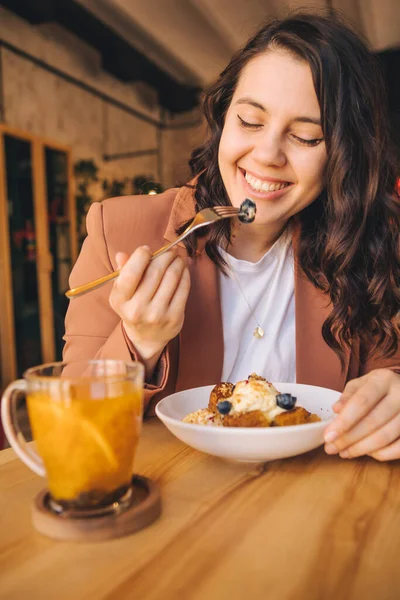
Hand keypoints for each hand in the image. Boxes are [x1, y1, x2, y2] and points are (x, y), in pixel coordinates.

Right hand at [109, 246, 189, 370]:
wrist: (146, 337)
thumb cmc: (134, 307)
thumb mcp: (122, 293)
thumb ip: (122, 272)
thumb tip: (121, 255)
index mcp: (120, 300)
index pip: (131, 273)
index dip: (141, 256)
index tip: (147, 249)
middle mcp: (137, 309)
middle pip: (155, 272)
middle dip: (165, 256)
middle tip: (169, 251)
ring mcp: (157, 315)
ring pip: (172, 277)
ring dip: (177, 262)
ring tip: (177, 258)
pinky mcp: (174, 318)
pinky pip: (184, 288)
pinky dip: (185, 274)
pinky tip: (183, 270)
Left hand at [324, 369, 399, 460]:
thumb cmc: (379, 388)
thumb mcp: (362, 384)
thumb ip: (348, 396)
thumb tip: (336, 410)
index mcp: (383, 380)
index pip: (361, 402)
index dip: (343, 421)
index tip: (328, 436)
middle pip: (372, 422)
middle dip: (348, 439)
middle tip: (331, 448)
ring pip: (385, 437)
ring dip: (361, 449)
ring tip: (344, 452)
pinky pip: (399, 448)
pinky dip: (381, 454)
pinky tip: (367, 454)